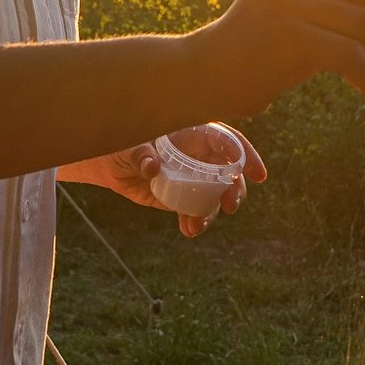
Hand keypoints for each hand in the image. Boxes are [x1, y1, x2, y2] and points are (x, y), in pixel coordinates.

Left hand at [62, 127, 267, 237]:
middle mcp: (198, 155)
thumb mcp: (129, 145)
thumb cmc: (121, 143)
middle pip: (229, 170)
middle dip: (235, 189)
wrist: (109, 164)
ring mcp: (192, 177)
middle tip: (231, 206)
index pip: (227, 140)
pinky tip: (188, 230)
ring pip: (215, 194)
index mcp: (193, 133)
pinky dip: (195, 221)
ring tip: (198, 225)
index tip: (256, 173)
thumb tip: (152, 167)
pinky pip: (196, 209)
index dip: (245, 155)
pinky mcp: (181, 195)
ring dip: (212, 211)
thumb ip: (142, 155)